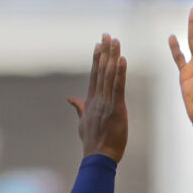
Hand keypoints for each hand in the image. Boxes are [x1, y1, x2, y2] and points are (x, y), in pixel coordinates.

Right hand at [69, 33, 127, 162]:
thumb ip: (78, 108)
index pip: (94, 75)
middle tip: (107, 35)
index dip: (96, 59)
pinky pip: (118, 88)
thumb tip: (70, 99)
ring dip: (113, 57)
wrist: (98, 157)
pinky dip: (120, 73)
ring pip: (109, 75)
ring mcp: (106, 103)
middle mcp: (97, 99)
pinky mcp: (115, 109)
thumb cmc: (93, 142)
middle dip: (105, 52)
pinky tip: (122, 60)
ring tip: (115, 41)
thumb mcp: (82, 123)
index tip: (99, 44)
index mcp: (90, 101)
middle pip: (101, 71)